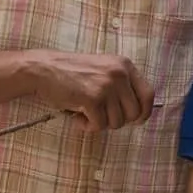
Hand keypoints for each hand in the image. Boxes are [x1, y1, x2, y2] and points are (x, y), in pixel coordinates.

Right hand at [28, 52, 154, 131]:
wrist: (44, 69)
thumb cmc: (72, 73)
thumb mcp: (103, 70)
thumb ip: (122, 86)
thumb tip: (138, 114)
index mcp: (124, 65)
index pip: (149, 95)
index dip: (144, 112)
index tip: (135, 120)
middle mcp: (119, 74)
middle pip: (133, 113)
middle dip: (117, 121)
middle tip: (100, 115)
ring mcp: (106, 86)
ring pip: (117, 122)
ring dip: (100, 124)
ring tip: (85, 112)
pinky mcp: (92, 98)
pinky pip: (99, 125)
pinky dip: (88, 126)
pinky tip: (78, 116)